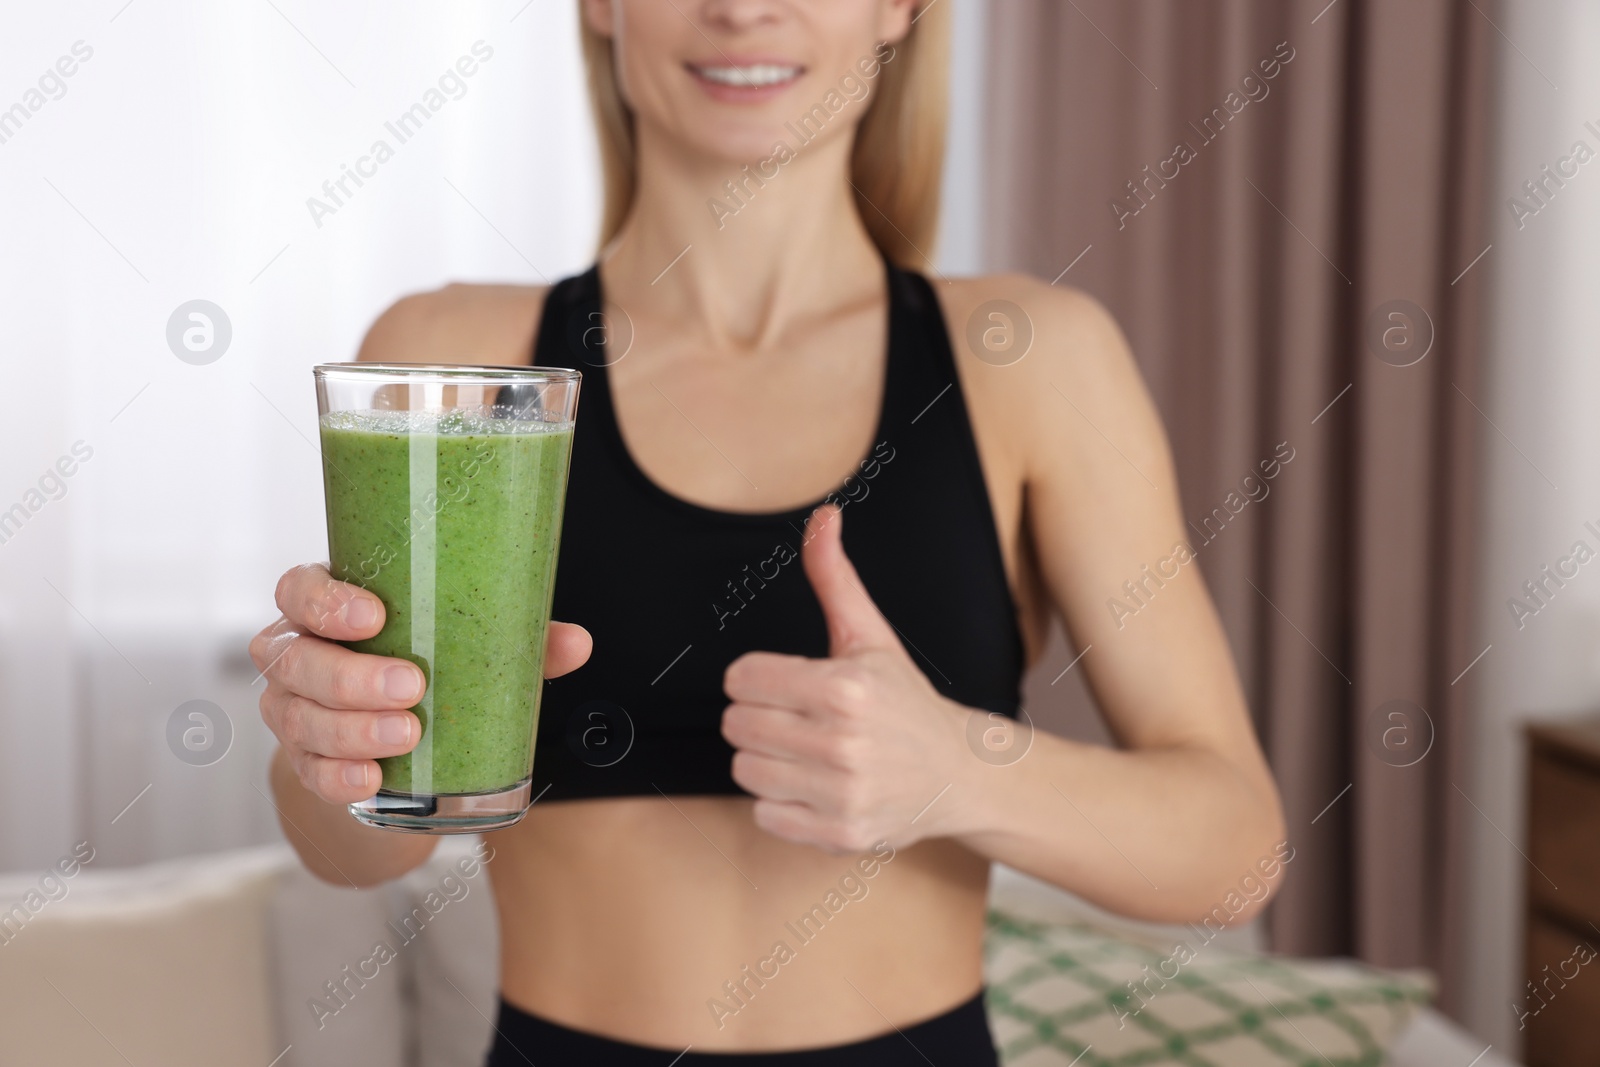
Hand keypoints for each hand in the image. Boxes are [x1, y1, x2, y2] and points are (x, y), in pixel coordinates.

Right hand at [250, 563, 591, 804]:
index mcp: (330, 609)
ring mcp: (293, 711)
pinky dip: (338, 777)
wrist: (393, 752)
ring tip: (407, 734)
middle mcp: (298, 655)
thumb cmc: (425, 670)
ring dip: (352, 729)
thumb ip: (516, 640)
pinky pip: (309, 771)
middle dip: (351, 675)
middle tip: (411, 687)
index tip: (375, 617)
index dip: (325, 602)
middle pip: (296, 659)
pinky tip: (370, 779)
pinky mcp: (304, 763)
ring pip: (299, 717)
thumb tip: (576, 644)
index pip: (299, 590)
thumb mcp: (464, 648)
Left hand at [721, 505, 971, 852]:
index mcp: (845, 687)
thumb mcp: (870, 636)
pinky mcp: (841, 834)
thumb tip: (824, 516)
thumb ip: (834, 577)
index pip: (741, 679)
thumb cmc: (904, 701)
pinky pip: (765, 815)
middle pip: (737, 725)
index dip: (756, 678)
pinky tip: (814, 785)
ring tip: (803, 751)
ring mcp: (843, 793)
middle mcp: (843, 743)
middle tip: (795, 718)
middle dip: (758, 717)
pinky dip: (781, 802)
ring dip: (765, 760)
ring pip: (745, 770)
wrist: (959, 773)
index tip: (783, 683)